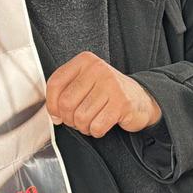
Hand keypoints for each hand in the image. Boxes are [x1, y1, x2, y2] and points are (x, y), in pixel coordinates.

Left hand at [45, 52, 161, 137]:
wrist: (141, 98)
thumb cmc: (108, 92)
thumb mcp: (86, 83)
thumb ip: (66, 92)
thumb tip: (53, 113)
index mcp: (85, 61)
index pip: (55, 83)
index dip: (51, 104)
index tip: (56, 114)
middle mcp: (98, 69)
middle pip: (66, 103)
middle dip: (69, 119)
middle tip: (76, 120)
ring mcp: (111, 85)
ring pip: (81, 117)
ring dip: (83, 127)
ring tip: (91, 122)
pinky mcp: (122, 102)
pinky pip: (97, 126)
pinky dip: (96, 131)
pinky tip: (101, 125)